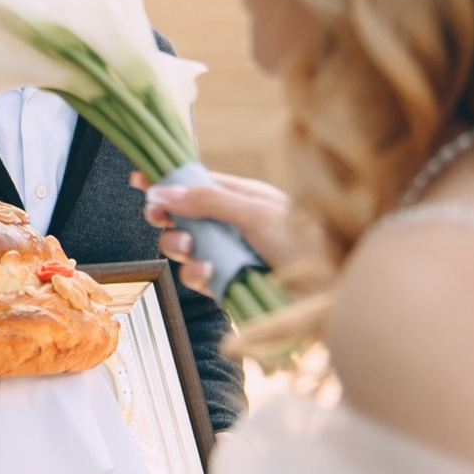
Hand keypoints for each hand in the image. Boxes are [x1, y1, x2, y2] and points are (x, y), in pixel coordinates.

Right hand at [134, 169, 308, 289]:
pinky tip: (209, 274)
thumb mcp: (255, 212)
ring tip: (193, 250)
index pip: (195, 183)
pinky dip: (197, 276)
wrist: (333, 294)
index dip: (168, 181)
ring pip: (186, 249)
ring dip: (181, 248)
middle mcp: (233, 226)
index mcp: (242, 198)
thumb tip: (163, 191)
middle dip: (168, 219)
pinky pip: (199, 278)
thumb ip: (208, 200)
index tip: (139, 179)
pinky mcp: (229, 285)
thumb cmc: (309, 244)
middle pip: (183, 217)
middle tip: (161, 219)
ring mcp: (230, 256)